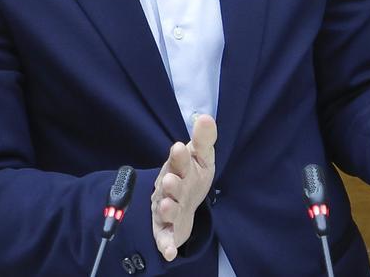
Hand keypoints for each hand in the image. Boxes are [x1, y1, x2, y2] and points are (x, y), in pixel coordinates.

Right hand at [151, 115, 215, 260]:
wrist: (182, 202)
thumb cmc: (190, 176)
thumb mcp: (201, 157)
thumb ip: (204, 139)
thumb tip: (205, 117)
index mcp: (177, 168)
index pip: (177, 161)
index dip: (178, 156)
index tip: (180, 147)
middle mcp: (168, 188)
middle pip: (169, 185)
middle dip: (170, 183)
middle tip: (171, 179)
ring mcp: (166, 209)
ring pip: (164, 209)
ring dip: (166, 208)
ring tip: (169, 205)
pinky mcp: (166, 230)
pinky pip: (164, 238)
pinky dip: (165, 245)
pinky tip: (170, 252)